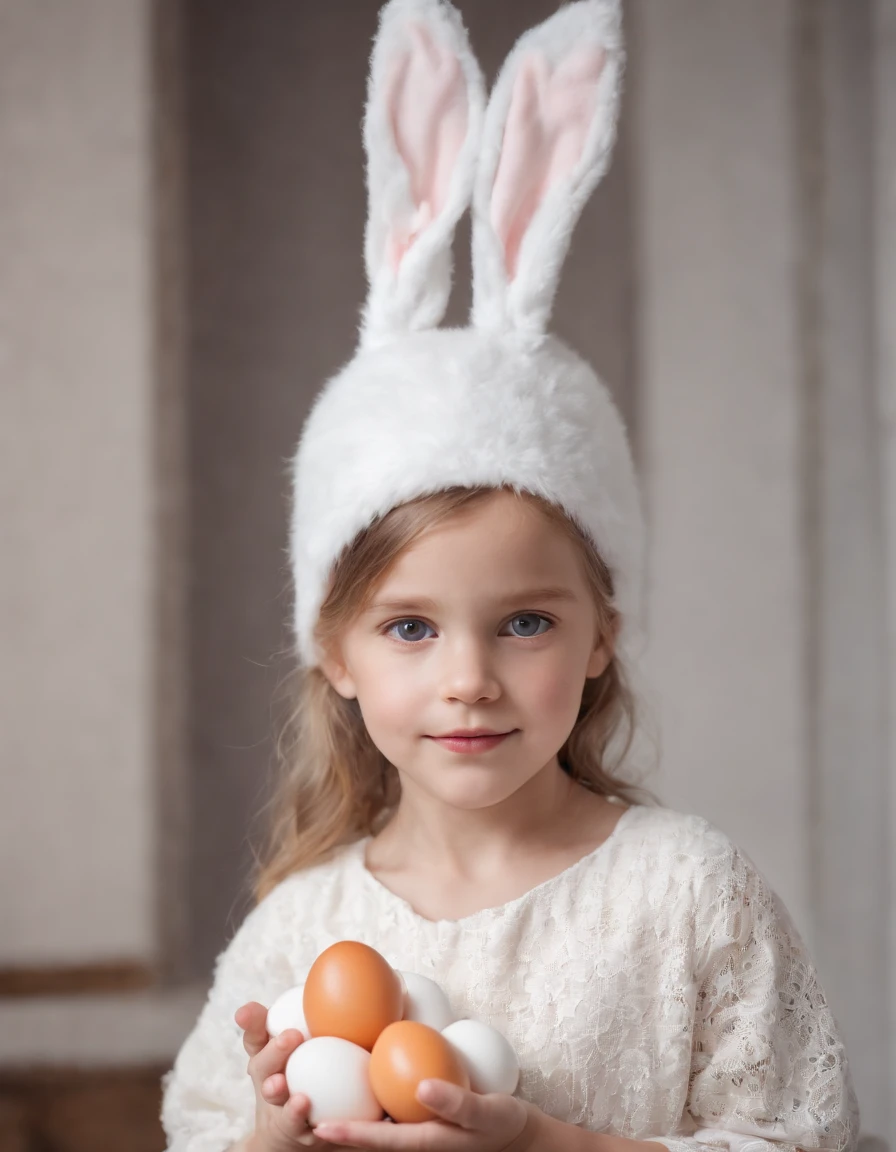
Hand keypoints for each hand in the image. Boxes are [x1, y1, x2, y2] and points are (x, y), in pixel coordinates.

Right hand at [235, 1001, 332, 1150]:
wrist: (302, 1130)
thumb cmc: (314, 1074)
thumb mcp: (316, 1043)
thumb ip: (334, 1017)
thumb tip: (383, 980)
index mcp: (271, 1054)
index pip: (256, 1033)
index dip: (252, 1021)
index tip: (248, 1011)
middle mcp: (269, 1079)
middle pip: (262, 1065)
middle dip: (273, 1050)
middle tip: (291, 1037)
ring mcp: (280, 1107)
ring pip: (275, 1098)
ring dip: (278, 1092)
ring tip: (287, 1089)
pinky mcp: (295, 1132)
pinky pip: (296, 1126)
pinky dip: (299, 1117)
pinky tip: (308, 1109)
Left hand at [313, 1078, 541, 1150]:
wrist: (516, 1133)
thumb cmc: (501, 1122)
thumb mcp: (485, 1112)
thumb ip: (456, 1103)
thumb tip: (421, 1087)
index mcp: (423, 1141)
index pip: (378, 1139)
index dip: (348, 1133)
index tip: (319, 1125)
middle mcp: (413, 1138)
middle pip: (368, 1133)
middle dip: (336, 1124)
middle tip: (302, 1103)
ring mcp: (416, 1128)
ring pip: (376, 1120)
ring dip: (348, 1108)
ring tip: (316, 1088)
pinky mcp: (421, 1118)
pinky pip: (390, 1108)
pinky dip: (372, 1096)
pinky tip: (361, 1072)